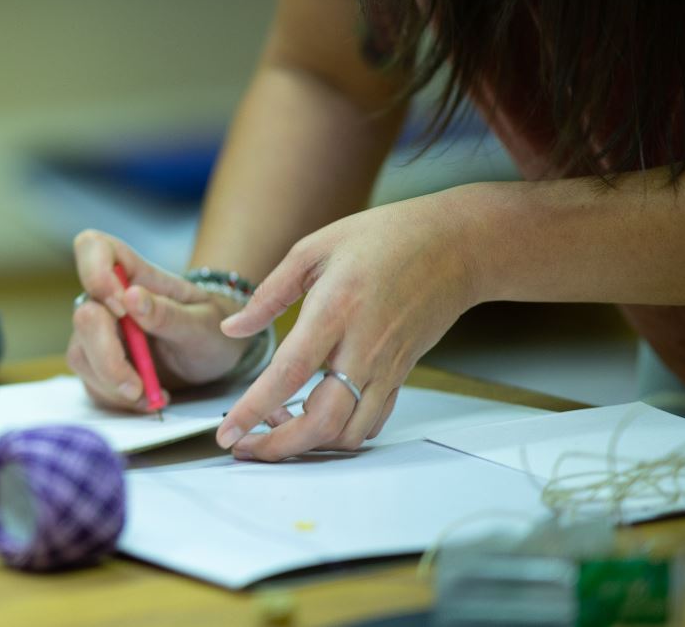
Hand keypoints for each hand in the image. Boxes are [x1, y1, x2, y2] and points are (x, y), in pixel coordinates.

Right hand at [67, 229, 251, 411]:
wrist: (212, 355)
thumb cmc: (210, 327)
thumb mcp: (203, 323)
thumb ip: (169, 313)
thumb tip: (131, 297)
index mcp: (132, 272)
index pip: (92, 247)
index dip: (95, 272)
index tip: (121, 307)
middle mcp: (106, 299)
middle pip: (84, 316)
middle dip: (108, 356)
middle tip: (138, 385)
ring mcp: (97, 333)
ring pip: (80, 354)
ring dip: (113, 383)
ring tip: (152, 396)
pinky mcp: (97, 364)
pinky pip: (91, 382)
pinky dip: (117, 398)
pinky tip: (146, 399)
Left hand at [215, 191, 481, 460]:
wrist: (456, 246)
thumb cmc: (387, 237)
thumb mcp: (315, 248)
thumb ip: (270, 293)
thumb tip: (233, 328)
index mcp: (335, 311)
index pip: (289, 374)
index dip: (254, 409)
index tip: (227, 433)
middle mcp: (363, 348)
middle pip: (322, 422)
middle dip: (279, 447)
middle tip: (245, 446)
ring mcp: (387, 367)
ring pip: (349, 432)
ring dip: (309, 443)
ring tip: (278, 421)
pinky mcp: (401, 375)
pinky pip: (371, 422)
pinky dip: (339, 433)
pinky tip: (315, 414)